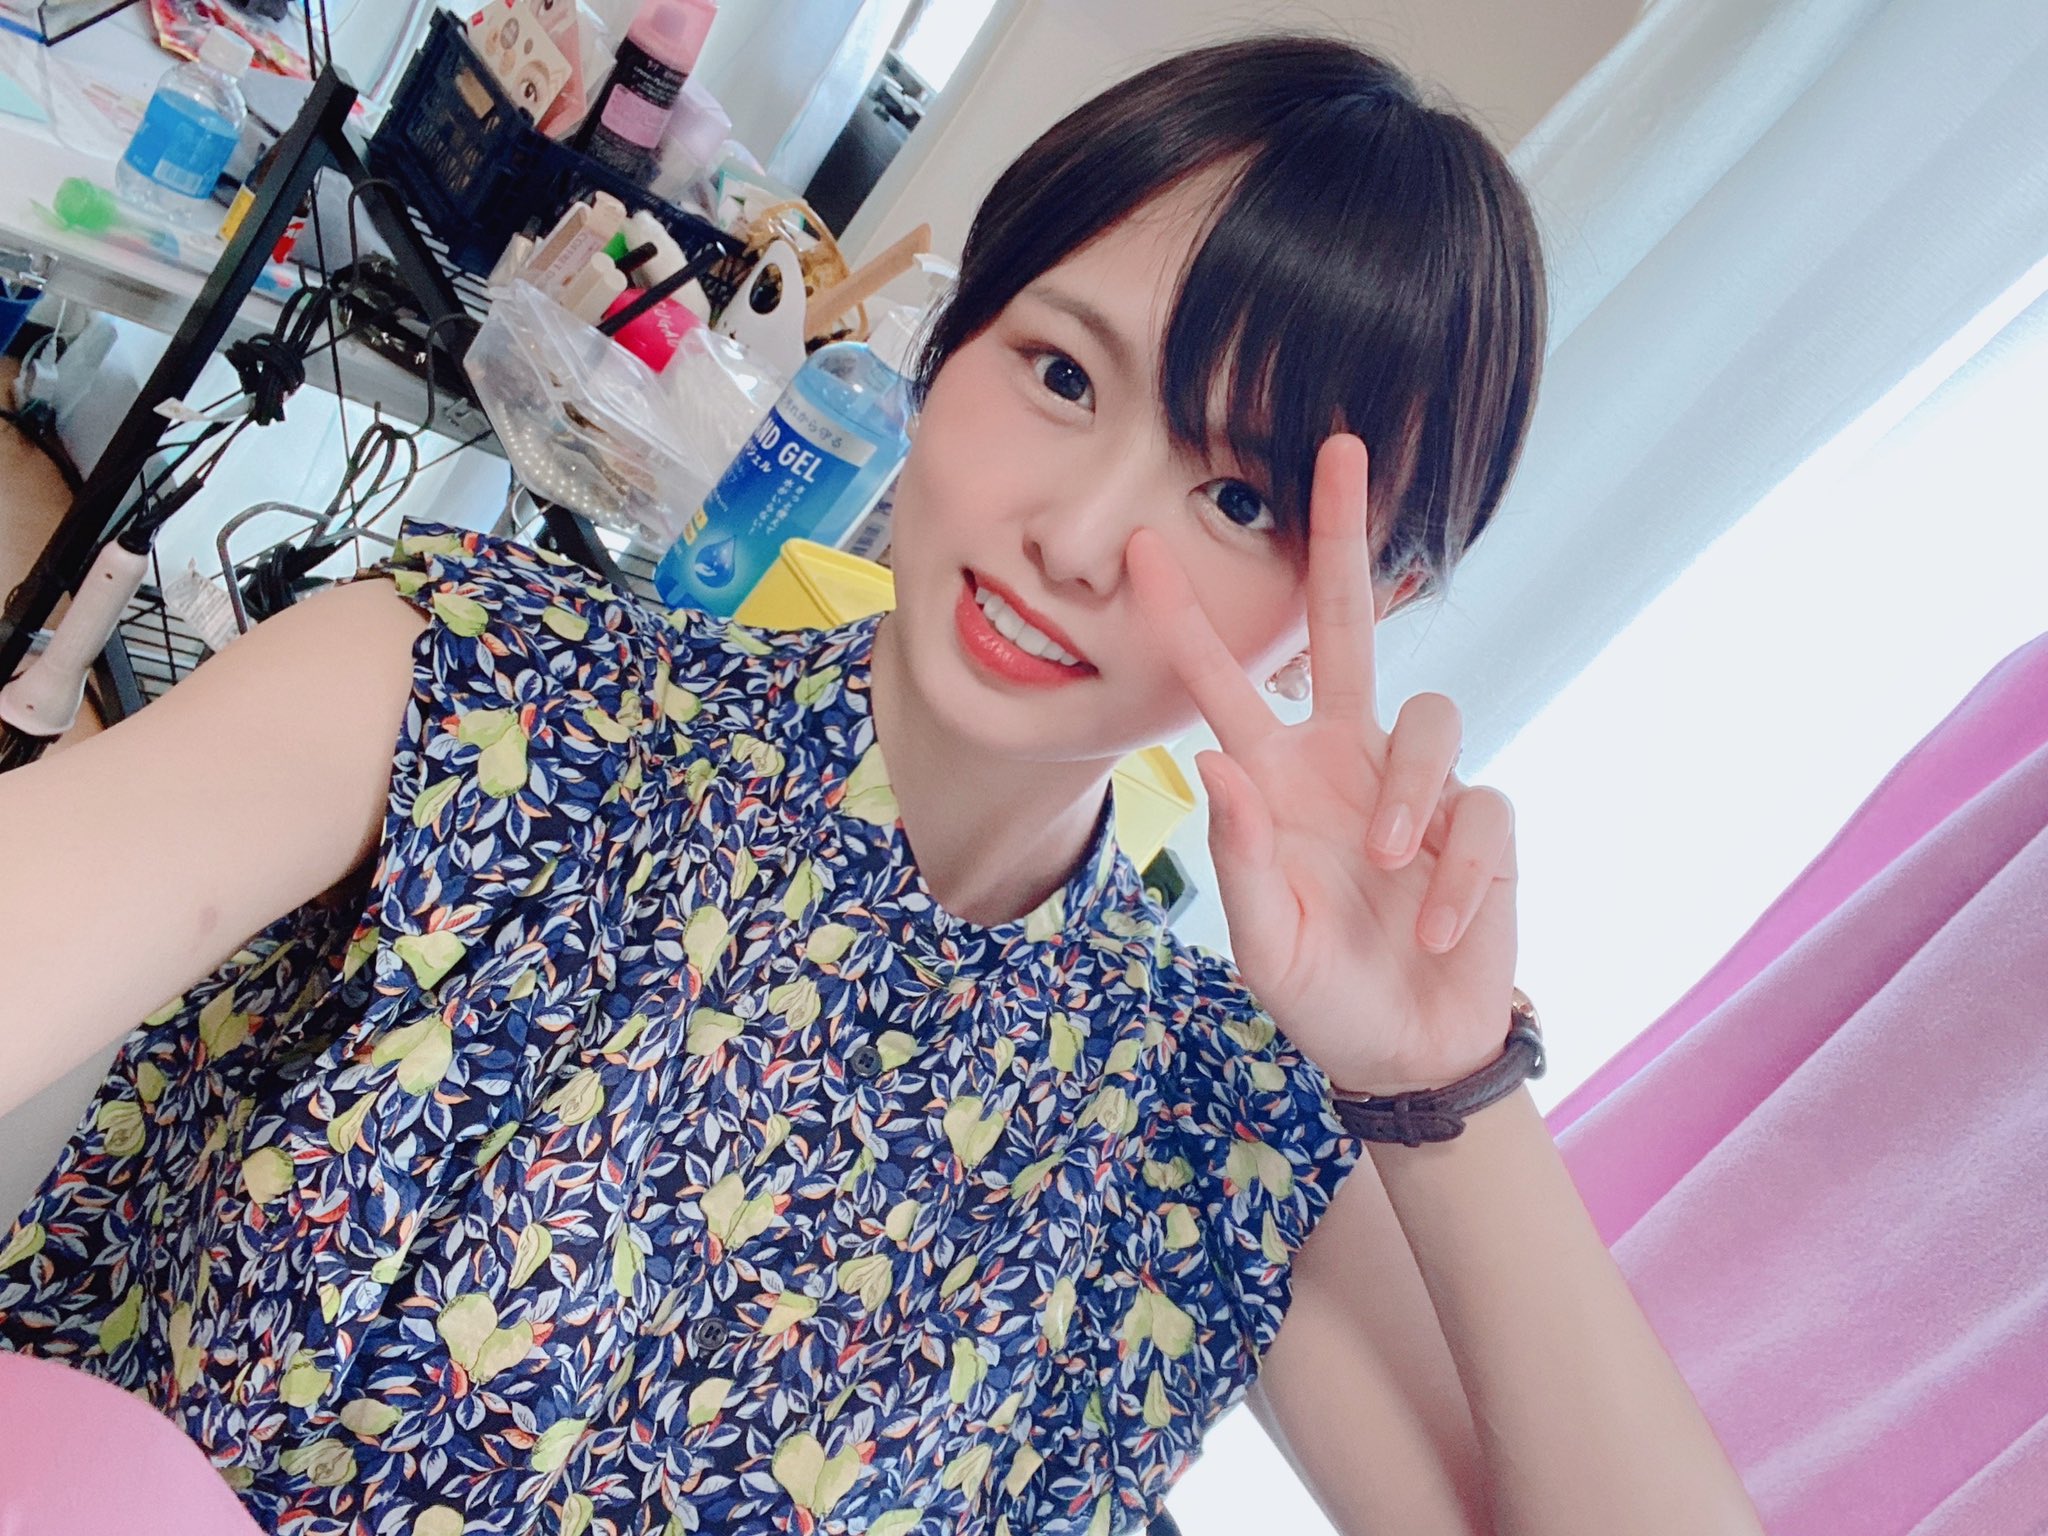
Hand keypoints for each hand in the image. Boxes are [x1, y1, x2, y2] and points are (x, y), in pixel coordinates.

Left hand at [1127, 435, 1519, 1096]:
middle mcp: (1344, 759)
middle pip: (1346, 626)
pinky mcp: (1480, 825)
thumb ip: (1239, 857)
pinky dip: (1458, 870)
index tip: (1141, 548)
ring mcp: (1415, 786)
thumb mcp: (1263, 943)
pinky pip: (1479, 811)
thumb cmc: (1321, 993)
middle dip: (1342, 539)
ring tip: (1388, 867)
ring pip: (1434, 717)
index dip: (1188, 620)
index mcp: (1277, 778)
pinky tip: (1438, 922)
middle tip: (1338, 447)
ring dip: (1409, 791)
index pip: (1229, 682)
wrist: (1405, 1053)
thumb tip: (1220, 761)